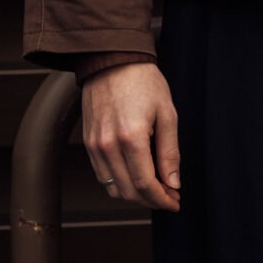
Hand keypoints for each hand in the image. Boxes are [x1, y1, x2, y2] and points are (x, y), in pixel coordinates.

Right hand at [82, 61, 180, 211]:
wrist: (112, 60)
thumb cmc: (142, 82)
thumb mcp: (167, 113)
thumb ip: (169, 152)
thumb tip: (173, 182)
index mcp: (131, 137)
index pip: (145, 184)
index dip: (162, 199)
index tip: (175, 202)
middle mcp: (108, 145)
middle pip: (128, 191)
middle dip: (151, 200)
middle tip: (169, 197)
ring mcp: (94, 145)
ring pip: (113, 187)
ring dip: (134, 195)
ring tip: (154, 189)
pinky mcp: (87, 142)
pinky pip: (102, 175)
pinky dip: (119, 183)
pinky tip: (135, 176)